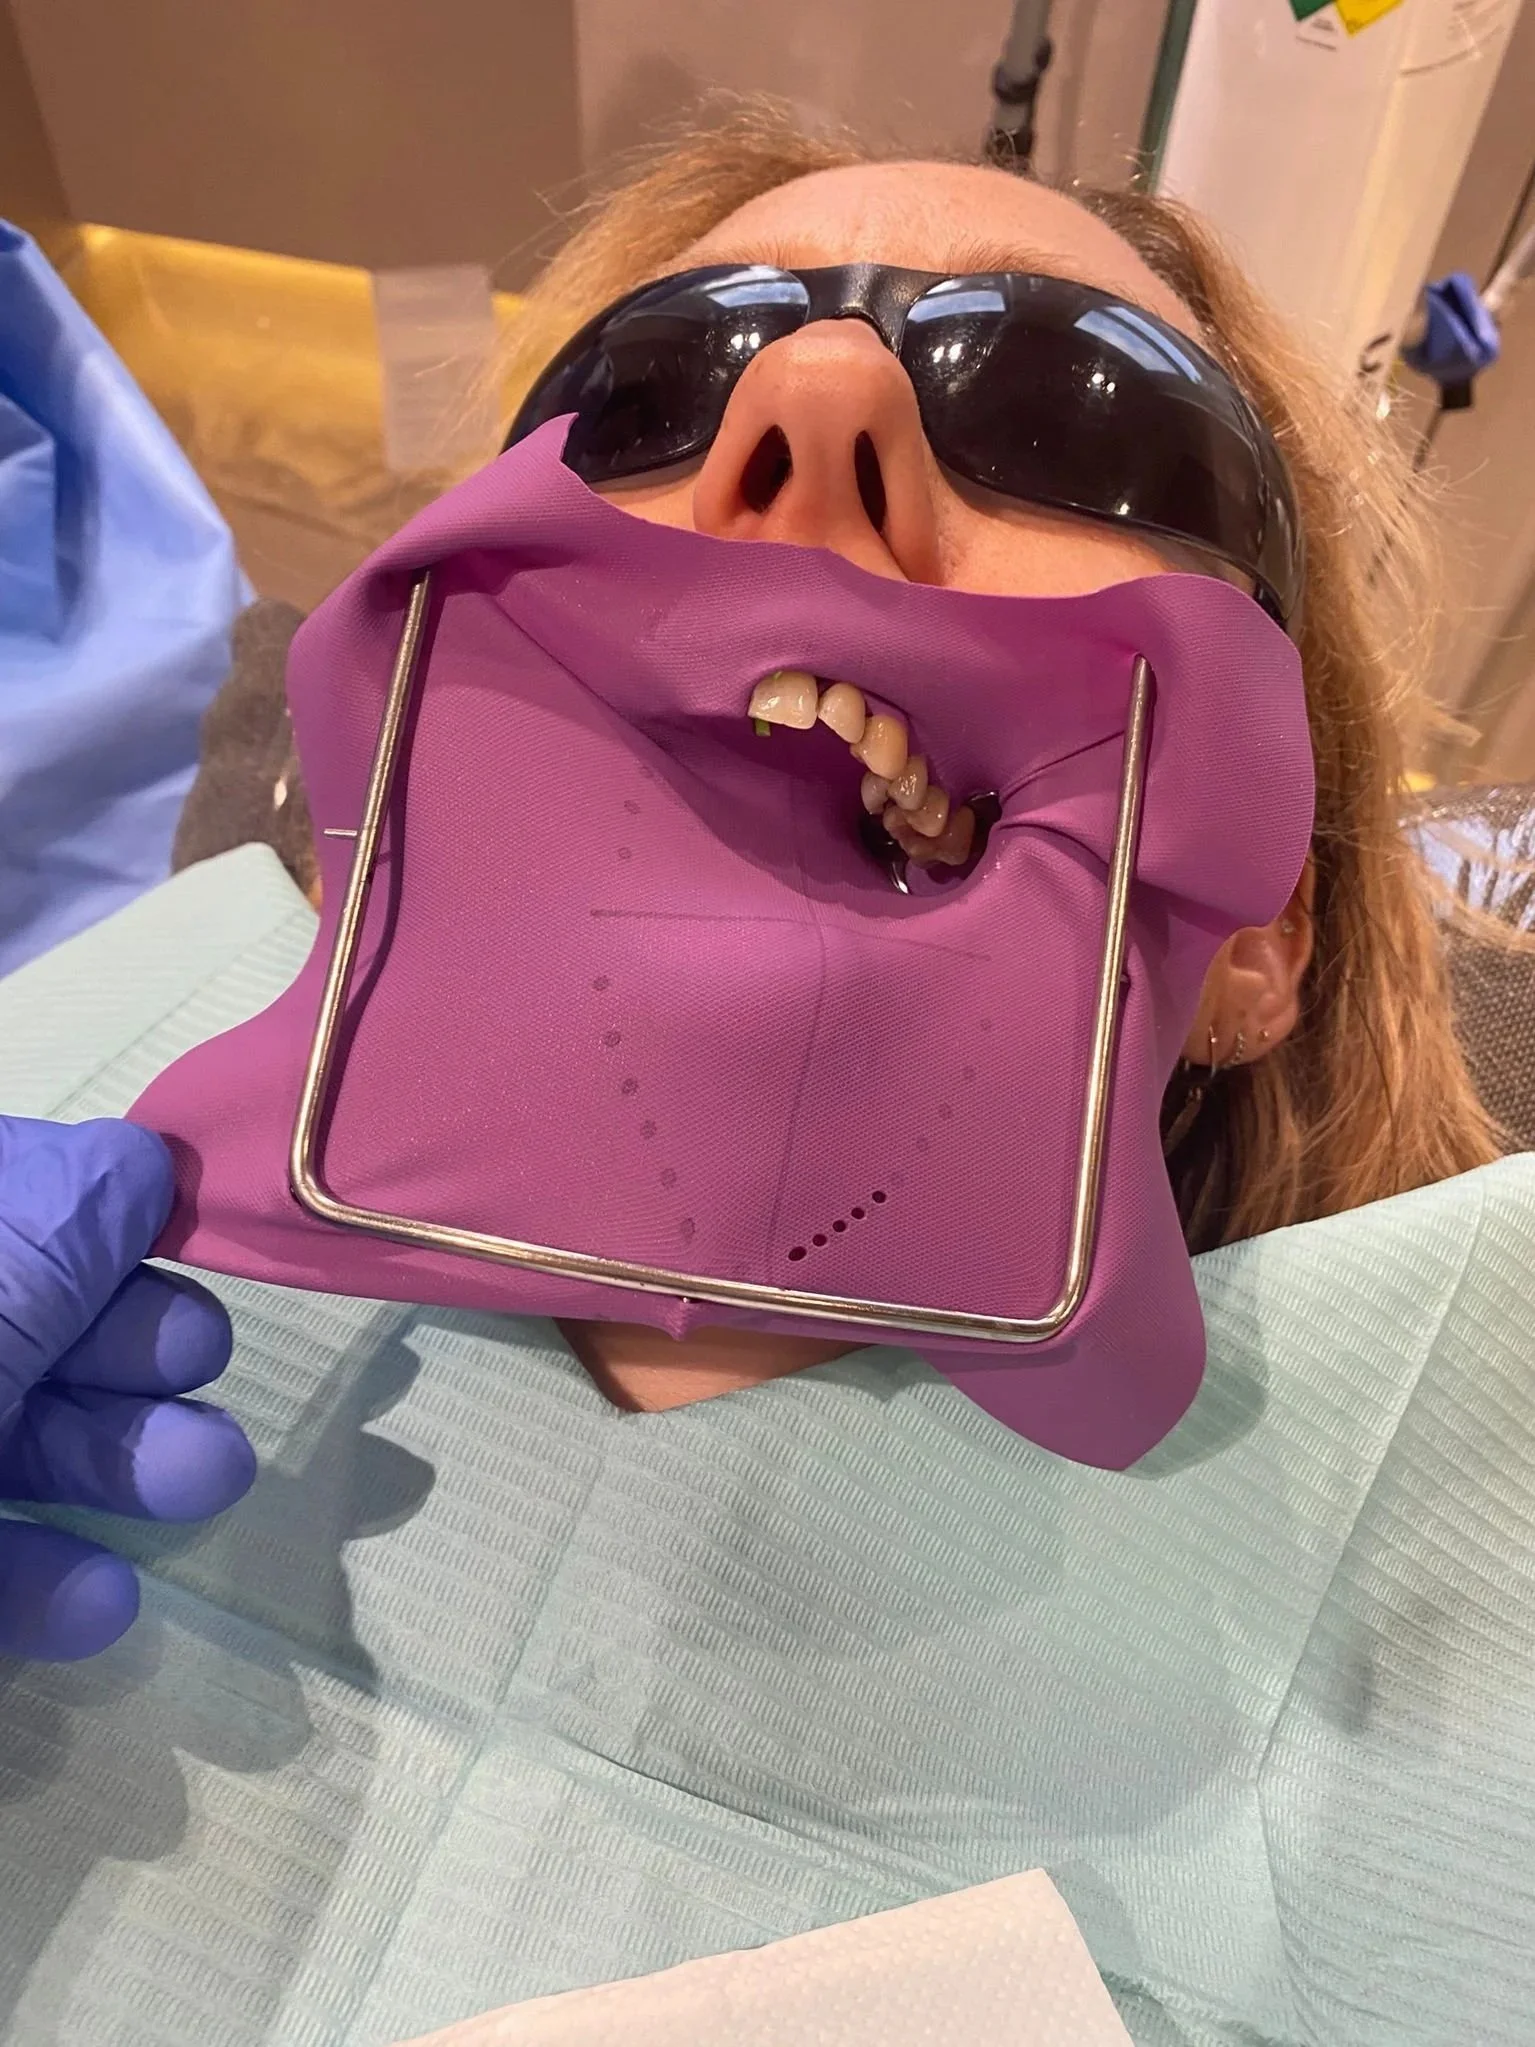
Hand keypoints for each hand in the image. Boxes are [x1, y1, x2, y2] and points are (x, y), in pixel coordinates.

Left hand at [0, 1116, 255, 1659]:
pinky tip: (100, 1602)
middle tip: (200, 1362)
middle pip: (35, 1320)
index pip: (20, 1189)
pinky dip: (45, 1583)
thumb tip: (144, 1161)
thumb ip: (67, 1223)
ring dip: (126, 1459)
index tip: (178, 1226)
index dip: (95, 1205)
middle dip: (138, 1342)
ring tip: (210, 1478)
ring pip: (18, 1444)